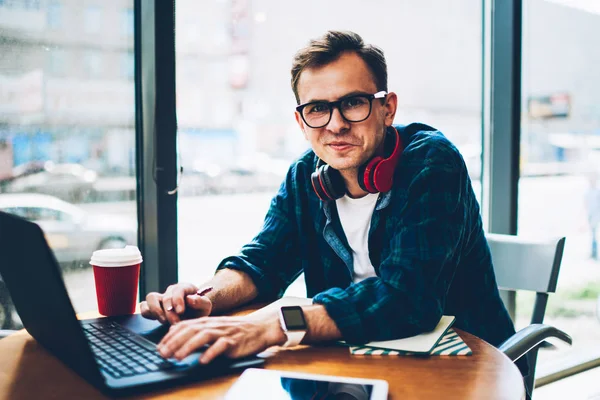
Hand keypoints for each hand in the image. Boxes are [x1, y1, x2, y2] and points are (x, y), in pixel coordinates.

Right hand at [140, 283, 212, 324]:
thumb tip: (190, 299)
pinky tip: (156, 320)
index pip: (178, 290)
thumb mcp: (205, 306)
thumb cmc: (199, 309)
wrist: (195, 314)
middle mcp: (171, 291)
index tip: (180, 312)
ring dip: (156, 310)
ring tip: (164, 321)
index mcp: (185, 288)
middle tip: (175, 322)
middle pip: (165, 297)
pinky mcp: (153, 306)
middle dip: (170, 312)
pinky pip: (144, 306)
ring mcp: (161, 298)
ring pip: (151, 297)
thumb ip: (201, 302)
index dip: (178, 300)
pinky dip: (147, 313)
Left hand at [157, 313, 285, 363]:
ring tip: (178, 357)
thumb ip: (199, 331)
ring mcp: (224, 332)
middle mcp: (214, 325)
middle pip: (191, 330)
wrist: (259, 328)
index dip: (171, 335)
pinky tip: (203, 360)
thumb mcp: (215, 328)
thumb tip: (177, 336)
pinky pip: (222, 346)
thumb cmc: (235, 331)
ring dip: (189, 346)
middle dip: (175, 341)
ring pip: (204, 336)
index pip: (185, 325)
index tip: (160, 346)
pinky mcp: (235, 342)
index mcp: (208, 321)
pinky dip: (211, 352)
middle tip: (163, 353)